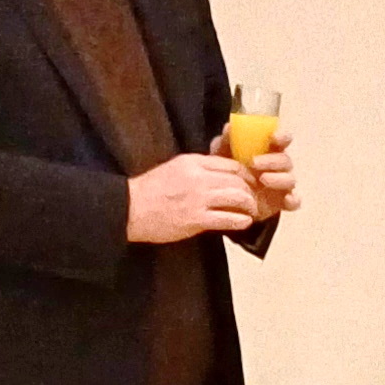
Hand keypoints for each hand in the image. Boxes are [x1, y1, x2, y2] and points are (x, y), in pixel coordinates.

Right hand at [128, 153, 257, 242]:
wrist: (129, 208)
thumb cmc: (150, 190)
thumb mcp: (175, 168)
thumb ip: (198, 169)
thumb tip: (220, 175)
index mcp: (193, 162)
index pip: (230, 164)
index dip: (246, 174)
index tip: (251, 182)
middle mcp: (198, 178)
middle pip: (237, 180)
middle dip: (251, 191)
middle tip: (255, 199)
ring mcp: (198, 199)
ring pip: (237, 197)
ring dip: (249, 205)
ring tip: (251, 212)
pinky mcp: (196, 219)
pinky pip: (227, 218)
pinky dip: (240, 220)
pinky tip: (244, 222)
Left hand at [210, 128, 300, 222]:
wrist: (225, 200)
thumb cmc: (228, 172)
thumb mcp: (222, 157)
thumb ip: (225, 143)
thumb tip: (229, 128)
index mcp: (267, 151)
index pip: (282, 140)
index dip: (282, 137)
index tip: (274, 138)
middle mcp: (277, 167)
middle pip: (285, 160)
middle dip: (273, 160)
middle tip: (254, 162)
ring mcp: (281, 185)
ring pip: (290, 179)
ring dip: (280, 178)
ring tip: (263, 179)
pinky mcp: (282, 202)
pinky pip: (295, 201)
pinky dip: (294, 201)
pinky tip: (286, 201)